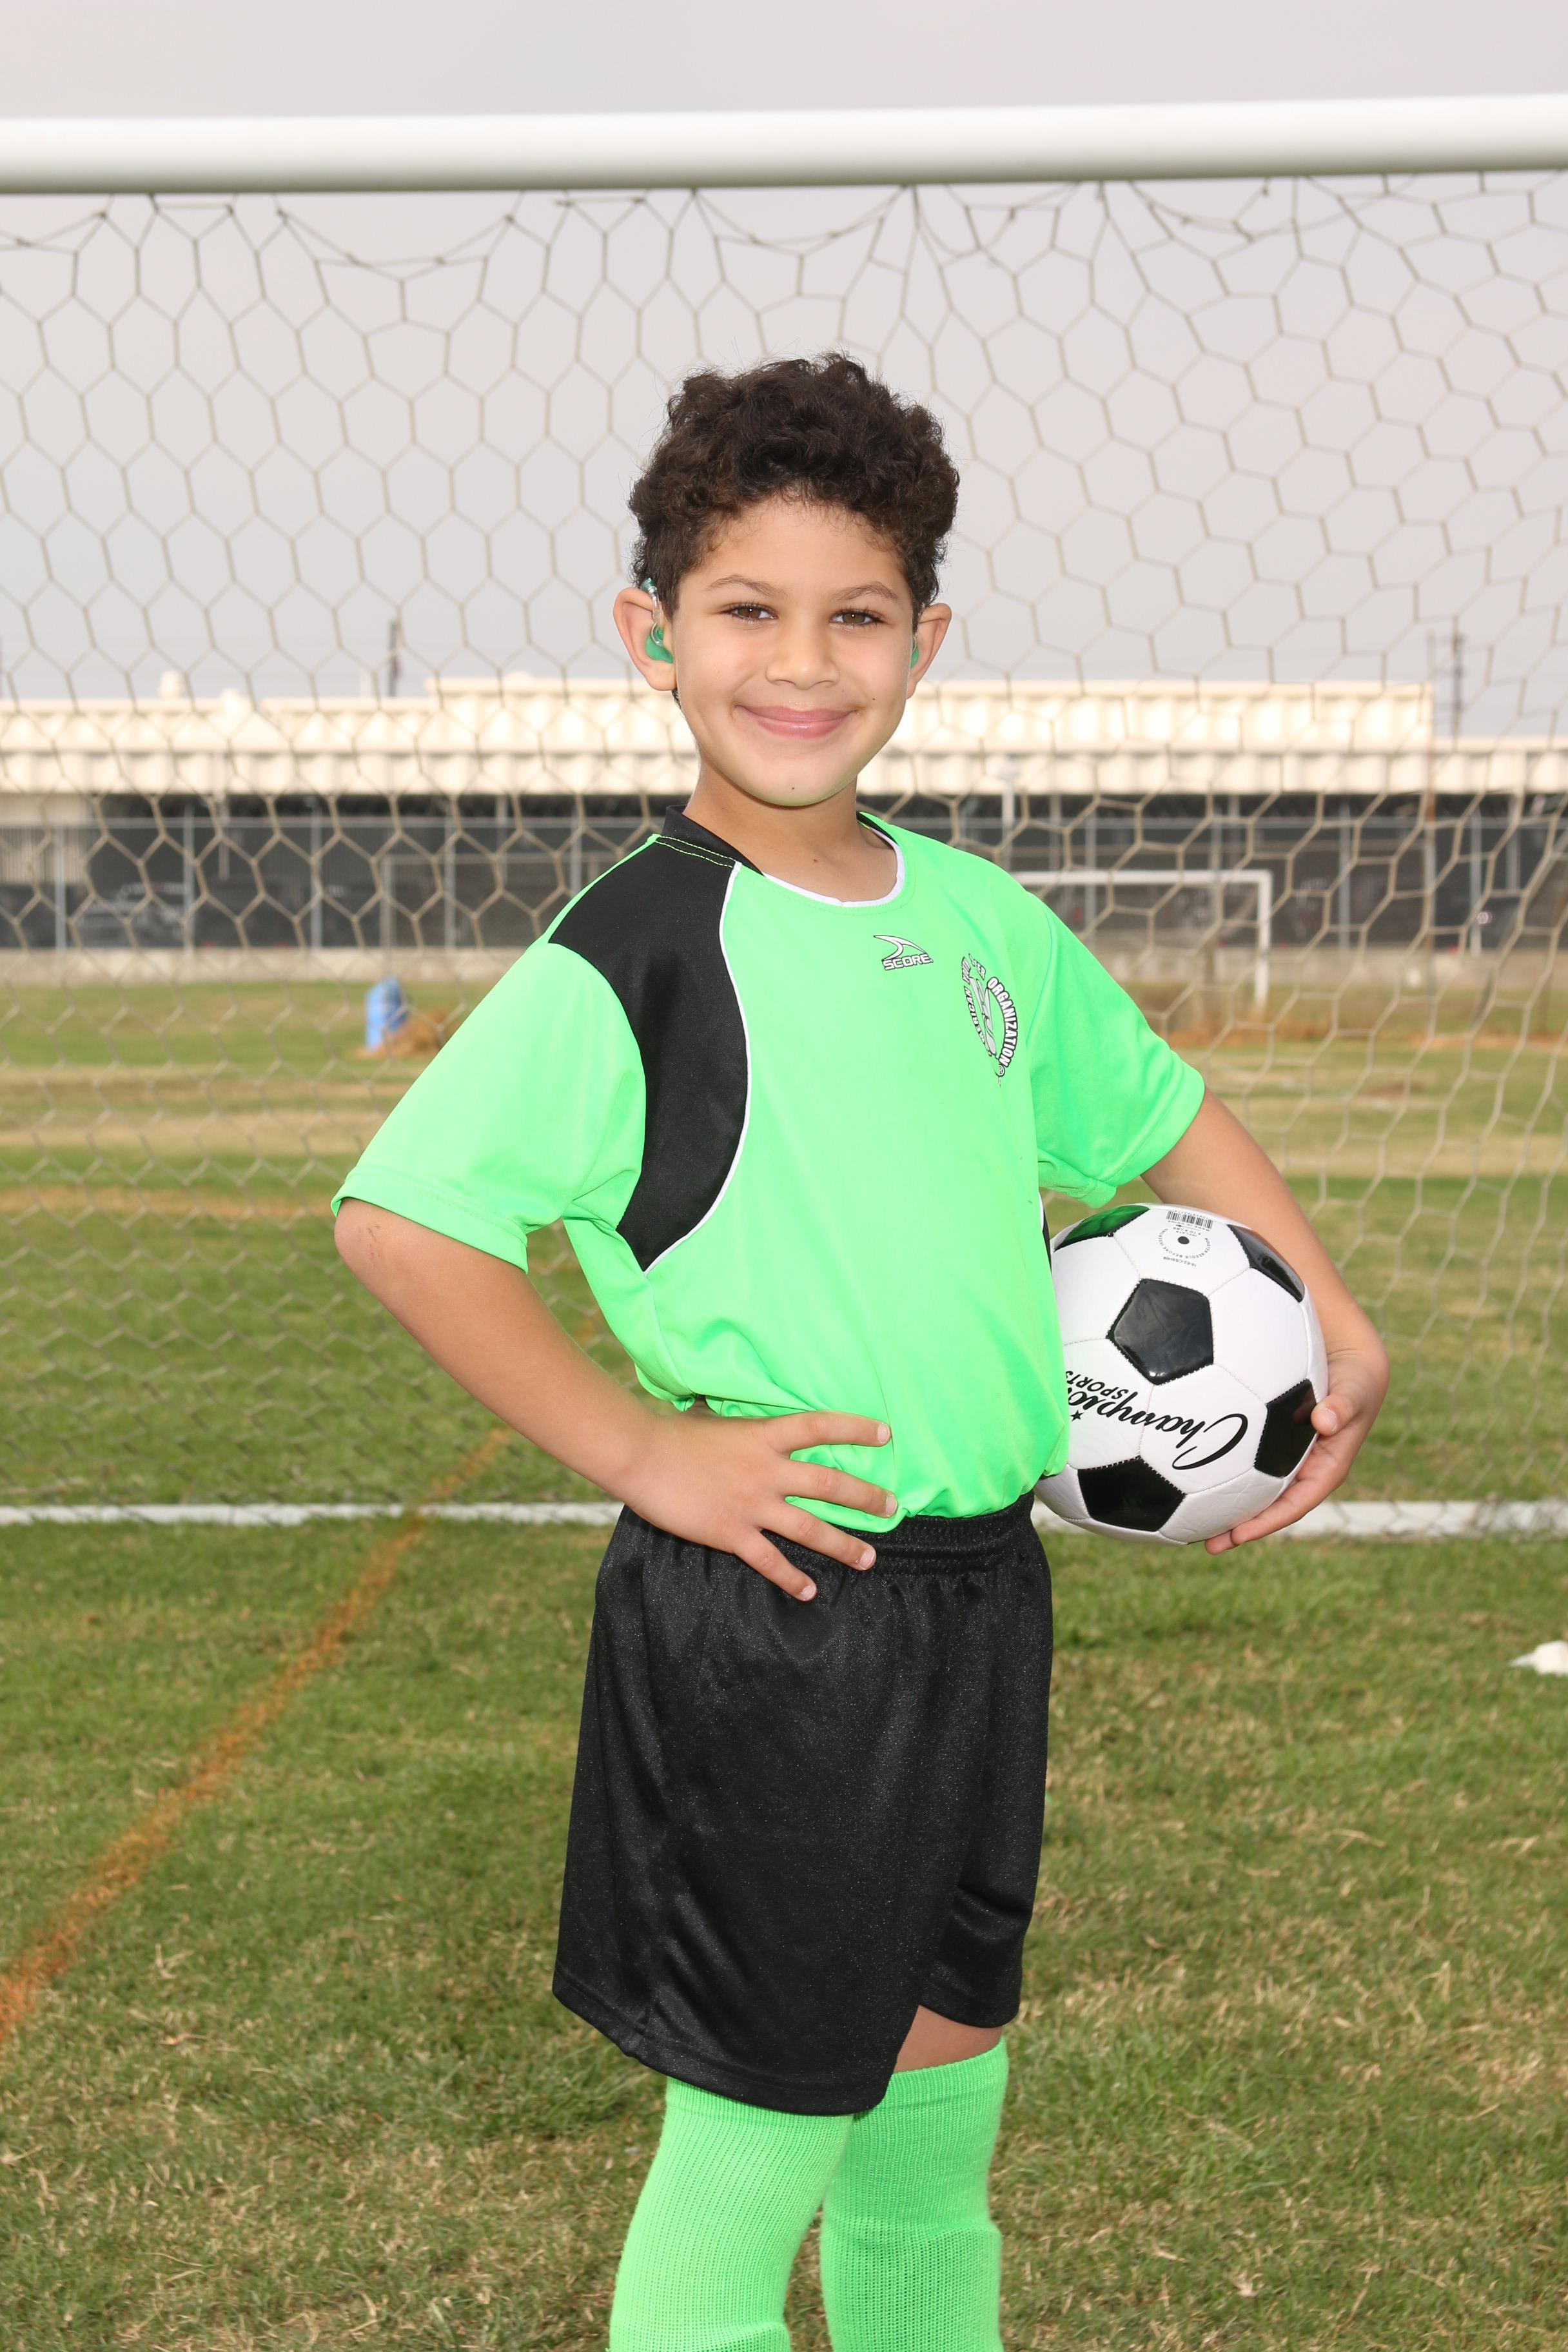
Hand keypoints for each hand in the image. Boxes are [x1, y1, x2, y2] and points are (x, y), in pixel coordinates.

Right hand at [617, 1408, 896, 1600]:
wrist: (642, 1457)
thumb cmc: (675, 1434)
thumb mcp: (718, 1418)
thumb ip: (746, 1426)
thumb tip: (757, 1418)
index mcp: (764, 1436)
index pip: (821, 1427)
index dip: (856, 1429)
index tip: (885, 1434)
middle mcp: (767, 1470)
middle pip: (829, 1484)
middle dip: (865, 1497)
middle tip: (892, 1507)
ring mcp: (751, 1504)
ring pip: (809, 1528)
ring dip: (843, 1545)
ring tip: (869, 1559)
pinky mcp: (732, 1533)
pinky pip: (770, 1561)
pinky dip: (791, 1578)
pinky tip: (809, 1591)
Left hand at [1205, 1339, 1389, 1553]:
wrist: (1349, 1363)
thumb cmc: (1355, 1380)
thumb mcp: (1355, 1391)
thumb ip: (1343, 1406)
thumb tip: (1325, 1420)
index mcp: (1326, 1469)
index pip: (1296, 1504)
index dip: (1269, 1522)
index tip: (1241, 1535)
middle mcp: (1304, 1470)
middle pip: (1269, 1507)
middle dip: (1241, 1528)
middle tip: (1208, 1544)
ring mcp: (1286, 1460)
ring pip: (1254, 1491)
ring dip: (1227, 1507)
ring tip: (1190, 1524)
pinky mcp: (1271, 1445)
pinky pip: (1245, 1464)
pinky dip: (1222, 1472)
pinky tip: (1189, 1475)